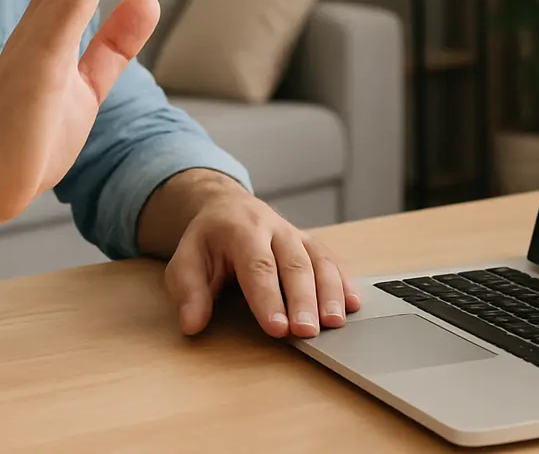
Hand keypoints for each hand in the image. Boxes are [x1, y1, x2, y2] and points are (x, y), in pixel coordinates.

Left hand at [164, 190, 361, 339]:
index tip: (278, 328)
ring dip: (330, 293)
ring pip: (319, 260)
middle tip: (308, 332)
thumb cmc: (207, 241)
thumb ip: (188, 291)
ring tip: (335, 323)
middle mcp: (273, 227)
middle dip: (304, 300)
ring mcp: (296, 234)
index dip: (268, 298)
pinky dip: (344, 282)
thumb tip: (192, 323)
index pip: (258, 265)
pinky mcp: (311, 243)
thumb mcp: (185, 260)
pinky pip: (332, 260)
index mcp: (240, 229)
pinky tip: (353, 304)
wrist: (228, 207)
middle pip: (294, 264)